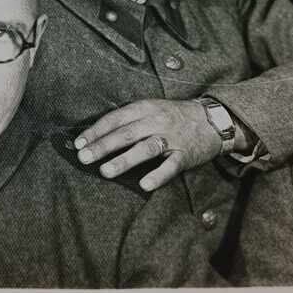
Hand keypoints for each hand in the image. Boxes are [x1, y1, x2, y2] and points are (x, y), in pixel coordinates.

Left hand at [75, 99, 219, 190]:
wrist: (213, 119)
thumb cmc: (176, 116)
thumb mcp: (152, 109)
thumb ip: (130, 119)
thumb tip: (98, 135)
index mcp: (146, 108)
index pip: (116, 119)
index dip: (96, 131)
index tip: (78, 143)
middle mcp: (157, 121)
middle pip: (126, 134)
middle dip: (103, 146)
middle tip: (84, 158)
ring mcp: (172, 138)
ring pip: (145, 148)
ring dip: (124, 160)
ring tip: (105, 171)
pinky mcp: (185, 155)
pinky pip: (170, 166)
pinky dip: (158, 175)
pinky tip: (144, 185)